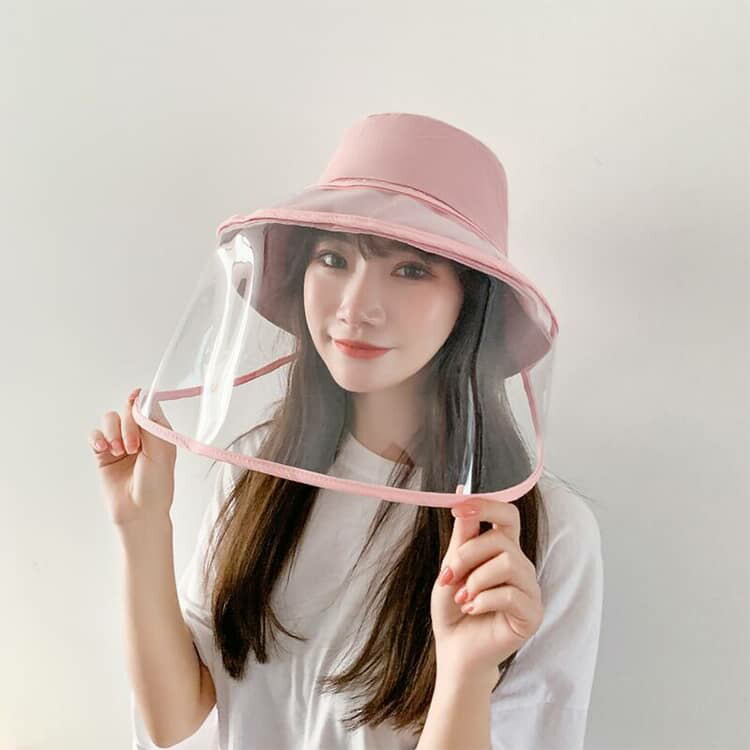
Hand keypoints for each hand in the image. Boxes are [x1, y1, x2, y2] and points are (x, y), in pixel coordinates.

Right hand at [88, 388, 176, 526]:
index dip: (139, 402)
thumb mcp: (161, 451)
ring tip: (119, 451)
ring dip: (112, 431)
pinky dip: (97, 437)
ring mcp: (120, 443)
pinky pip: (95, 434)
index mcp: (158, 431)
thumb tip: (140, 397)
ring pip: (109, 419)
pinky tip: (103, 448)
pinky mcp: (103, 454)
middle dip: (127, 424)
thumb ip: (150, 423)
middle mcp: (139, 434)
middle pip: (126, 410)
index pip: (146, 405)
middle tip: (133, 447)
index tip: (133, 400)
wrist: (139, 512)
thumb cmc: (157, 485)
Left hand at [430, 496, 544, 686]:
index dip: (487, 505)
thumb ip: (462, 534)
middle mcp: (521, 565)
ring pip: (507, 563)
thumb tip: (462, 492)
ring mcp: (529, 589)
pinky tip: (473, 610)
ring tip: (462, 597)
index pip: (508, 515)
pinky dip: (482, 600)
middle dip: (467, 556)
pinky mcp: (532, 614)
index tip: (458, 507)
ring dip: (475, 580)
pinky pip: (510, 594)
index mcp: (503, 550)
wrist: (454, 649)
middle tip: (449, 577)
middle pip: (501, 539)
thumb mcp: (452, 565)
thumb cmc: (453, 608)